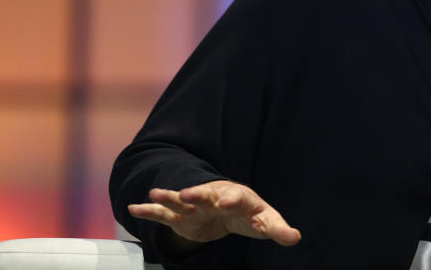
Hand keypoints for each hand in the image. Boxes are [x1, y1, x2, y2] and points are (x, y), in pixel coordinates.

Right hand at [128, 180, 300, 246]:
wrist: (228, 209)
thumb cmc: (249, 214)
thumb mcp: (265, 222)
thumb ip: (278, 229)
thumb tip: (295, 237)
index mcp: (238, 197)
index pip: (236, 197)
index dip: (232, 199)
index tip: (226, 203)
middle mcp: (215, 197)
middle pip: (206, 193)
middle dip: (198, 194)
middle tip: (189, 194)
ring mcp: (196, 206)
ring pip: (181, 200)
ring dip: (169, 196)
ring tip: (154, 193)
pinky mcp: (181, 217)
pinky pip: (164, 213)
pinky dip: (150, 210)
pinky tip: (135, 207)